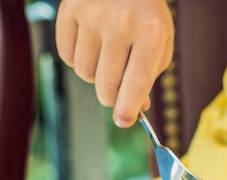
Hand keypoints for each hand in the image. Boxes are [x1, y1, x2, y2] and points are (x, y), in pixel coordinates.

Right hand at [56, 0, 173, 126]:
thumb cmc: (145, 12)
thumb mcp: (160, 40)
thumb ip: (149, 76)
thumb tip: (135, 108)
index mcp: (150, 33)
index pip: (136, 85)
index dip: (128, 110)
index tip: (124, 121)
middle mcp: (120, 24)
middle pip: (106, 86)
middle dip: (112, 97)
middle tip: (117, 92)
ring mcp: (91, 16)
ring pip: (85, 74)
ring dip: (96, 75)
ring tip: (108, 55)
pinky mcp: (68, 11)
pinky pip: (66, 56)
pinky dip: (77, 58)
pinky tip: (91, 43)